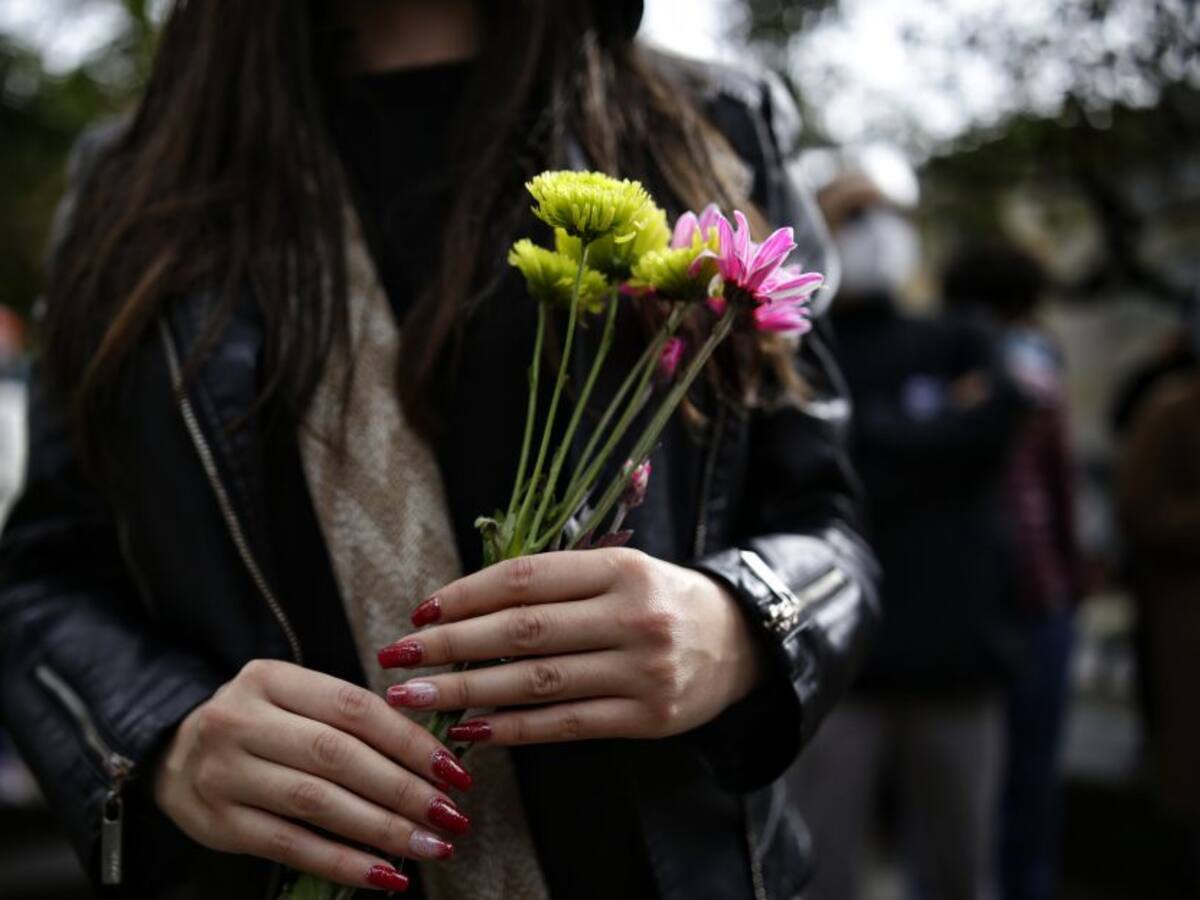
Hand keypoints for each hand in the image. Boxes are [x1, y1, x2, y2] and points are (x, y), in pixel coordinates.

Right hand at [155, 660, 472, 891]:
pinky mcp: (218, 824)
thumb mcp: (292, 699)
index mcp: (270, 679)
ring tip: (430, 845)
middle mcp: (242, 721)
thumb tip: (431, 752)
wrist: (170, 753)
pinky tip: (385, 875)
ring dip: (383, 828)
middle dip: (404, 789)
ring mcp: (225, 774)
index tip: (452, 769)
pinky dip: (344, 863)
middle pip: (338, 756)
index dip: (409, 740)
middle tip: (449, 813)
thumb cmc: (257, 725)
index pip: (354, 708)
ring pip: (318, 803)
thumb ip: (350, 717)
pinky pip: (291, 846)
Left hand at [378, 548, 762, 743]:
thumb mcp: (619, 569)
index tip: (421, 612)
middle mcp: (632, 617)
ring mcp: (643, 671)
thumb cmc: (660, 599)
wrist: (739, 642)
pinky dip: (513, 728)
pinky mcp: (647, 717)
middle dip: (451, 646)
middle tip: (398, 658)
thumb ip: (555, 582)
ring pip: (537, 682)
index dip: (466, 595)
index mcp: (620, 567)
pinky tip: (471, 729)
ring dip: (467, 692)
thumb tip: (463, 606)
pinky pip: (566, 724)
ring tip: (416, 697)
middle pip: (523, 631)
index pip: (526, 579)